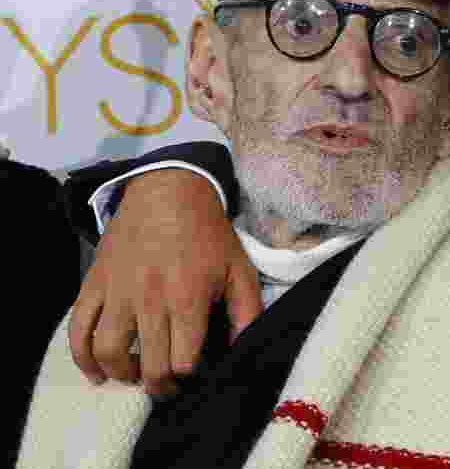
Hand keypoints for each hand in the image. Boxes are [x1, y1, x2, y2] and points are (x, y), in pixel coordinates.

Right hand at [68, 168, 261, 396]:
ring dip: (122, 375)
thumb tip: (244, 348)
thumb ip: (246, 312)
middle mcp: (150, 299)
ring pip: (109, 353)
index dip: (190, 376)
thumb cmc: (207, 233)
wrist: (168, 191)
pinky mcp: (95, 283)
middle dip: (160, 385)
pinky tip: (96, 371)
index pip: (183, 361)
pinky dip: (82, 358)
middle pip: (148, 365)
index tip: (195, 374)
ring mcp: (118, 292)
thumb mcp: (239, 269)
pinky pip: (78, 330)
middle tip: (168, 385)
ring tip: (137, 375)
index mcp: (188, 297)